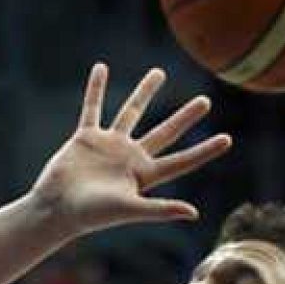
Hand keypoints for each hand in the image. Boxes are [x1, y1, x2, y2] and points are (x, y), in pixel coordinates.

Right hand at [28, 64, 231, 235]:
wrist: (56, 209)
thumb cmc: (93, 215)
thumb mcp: (130, 210)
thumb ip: (160, 210)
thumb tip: (194, 213)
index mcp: (146, 175)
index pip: (183, 160)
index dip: (205, 151)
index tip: (227, 139)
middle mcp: (131, 157)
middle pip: (166, 132)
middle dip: (185, 117)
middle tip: (205, 101)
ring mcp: (109, 145)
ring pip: (132, 112)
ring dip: (145, 92)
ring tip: (159, 72)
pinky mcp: (86, 137)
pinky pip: (93, 107)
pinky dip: (95, 88)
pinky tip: (100, 68)